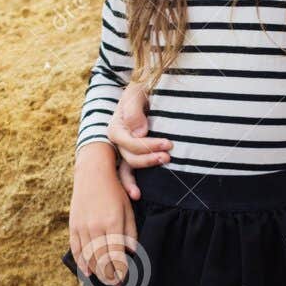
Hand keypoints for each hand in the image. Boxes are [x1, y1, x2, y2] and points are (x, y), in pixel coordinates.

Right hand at [70, 143, 138, 285]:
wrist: (92, 173)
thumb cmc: (115, 192)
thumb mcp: (128, 210)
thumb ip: (130, 232)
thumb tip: (130, 253)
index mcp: (112, 223)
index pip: (116, 255)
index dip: (120, 270)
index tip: (125, 280)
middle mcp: (96, 227)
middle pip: (101, 260)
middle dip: (109, 276)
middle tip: (116, 285)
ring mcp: (82, 226)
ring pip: (88, 256)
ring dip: (96, 272)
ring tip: (105, 281)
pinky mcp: (73, 225)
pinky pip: (76, 248)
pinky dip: (81, 262)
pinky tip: (86, 273)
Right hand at [107, 83, 170, 199]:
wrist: (147, 91)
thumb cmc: (141, 90)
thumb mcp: (136, 92)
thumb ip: (134, 110)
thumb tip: (140, 132)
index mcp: (116, 127)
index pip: (129, 142)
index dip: (148, 145)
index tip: (168, 144)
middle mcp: (118, 141)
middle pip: (130, 156)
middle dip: (149, 158)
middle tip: (168, 157)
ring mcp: (124, 150)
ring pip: (128, 167)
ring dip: (144, 170)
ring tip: (163, 166)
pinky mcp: (132, 155)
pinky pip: (127, 172)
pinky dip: (130, 184)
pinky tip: (137, 195)